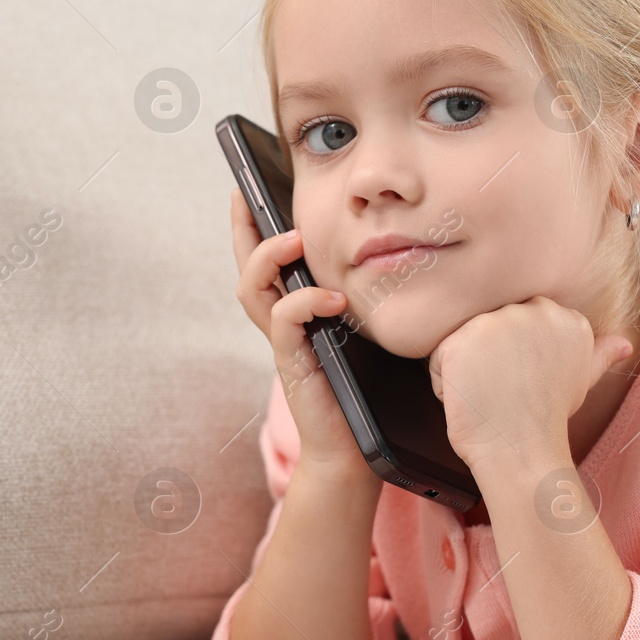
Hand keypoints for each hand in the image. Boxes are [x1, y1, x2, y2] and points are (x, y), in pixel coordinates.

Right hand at [230, 187, 372, 483]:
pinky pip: (285, 322)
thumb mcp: (369, 332)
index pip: (268, 260)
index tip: (248, 187)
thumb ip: (366, 298)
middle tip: (243, 193)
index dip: (253, 224)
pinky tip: (331, 298)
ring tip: (293, 239)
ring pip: (253, 289)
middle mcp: (284, 324)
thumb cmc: (368, 393)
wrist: (359, 452)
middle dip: (242, 228)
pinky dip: (303, 303)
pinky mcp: (294, 364)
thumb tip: (397, 249)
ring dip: (268, 258)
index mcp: (299, 312)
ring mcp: (285, 344)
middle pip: (247, 266)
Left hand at [427, 296, 632, 475]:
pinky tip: (471, 398)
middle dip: (491, 357)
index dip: (516, 352)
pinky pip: (438, 359)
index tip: (527, 378)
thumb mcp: (581, 380)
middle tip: (508, 388)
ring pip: (463, 340)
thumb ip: (600, 353)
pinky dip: (445, 383)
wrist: (522, 452)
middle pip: (490, 326)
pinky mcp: (459, 341)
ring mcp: (494, 323)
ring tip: (490, 393)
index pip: (520, 320)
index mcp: (563, 316)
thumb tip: (624, 343)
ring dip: (468, 369)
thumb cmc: (546, 420)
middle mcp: (531, 311)